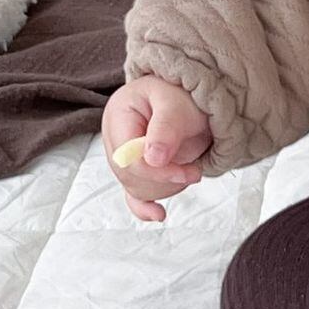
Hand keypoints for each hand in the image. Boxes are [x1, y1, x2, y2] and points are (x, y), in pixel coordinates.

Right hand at [103, 76, 213, 221]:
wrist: (192, 95)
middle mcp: (114, 136)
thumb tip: (153, 160)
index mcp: (118, 114)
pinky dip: (145, 205)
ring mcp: (122, 154)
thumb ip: (166, 128)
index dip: (158, 172)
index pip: (128, 158)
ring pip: (136, 188)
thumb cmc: (183, 93)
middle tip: (194, 171)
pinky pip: (133, 193)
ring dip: (165, 187)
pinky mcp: (133, 168)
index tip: (189, 173)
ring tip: (189, 168)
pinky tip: (158, 214)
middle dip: (164, 180)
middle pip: (130, 176)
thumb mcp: (178, 104)